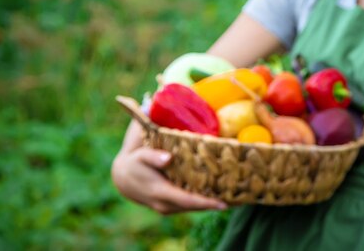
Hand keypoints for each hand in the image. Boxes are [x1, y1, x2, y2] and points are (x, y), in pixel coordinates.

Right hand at [111, 122, 227, 214]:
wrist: (123, 178)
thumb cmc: (135, 163)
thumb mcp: (141, 156)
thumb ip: (153, 156)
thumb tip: (168, 158)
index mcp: (160, 192)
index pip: (187, 200)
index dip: (205, 202)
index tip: (224, 203)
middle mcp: (165, 205)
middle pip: (195, 207)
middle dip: (216, 204)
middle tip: (240, 198)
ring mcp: (168, 208)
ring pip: (194, 208)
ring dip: (213, 204)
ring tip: (236, 197)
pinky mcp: (172, 206)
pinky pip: (191, 205)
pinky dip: (205, 201)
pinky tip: (221, 195)